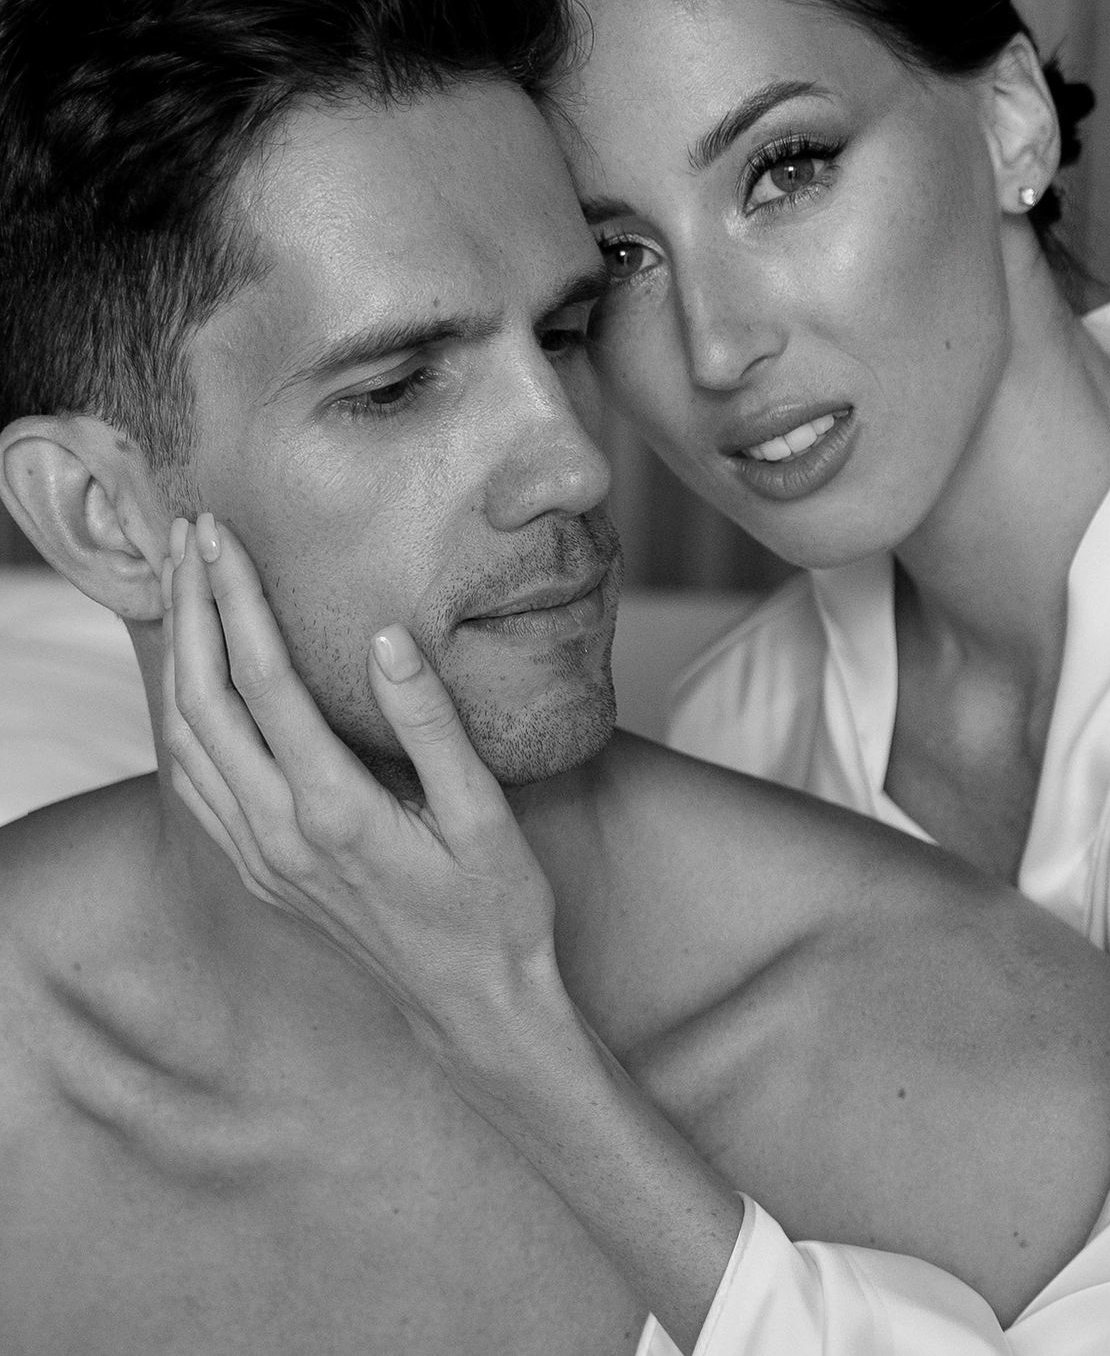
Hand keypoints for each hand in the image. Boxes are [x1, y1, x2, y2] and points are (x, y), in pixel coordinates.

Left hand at [163, 514, 741, 1352]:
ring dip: (176, 658)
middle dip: (189, 610)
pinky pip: (192, 786)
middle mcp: (279, 835)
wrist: (477, 1011)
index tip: (222, 535)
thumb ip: (431, 725)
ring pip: (182, 743)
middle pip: (202, 701)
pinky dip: (177, 721)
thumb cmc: (496, 913)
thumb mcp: (484, 817)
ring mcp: (262, 860)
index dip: (235, 598)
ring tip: (182, 588)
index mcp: (332, 810)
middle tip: (188, 536)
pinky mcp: (262, 874)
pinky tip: (190, 686)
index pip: (262, 680)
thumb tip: (386, 638)